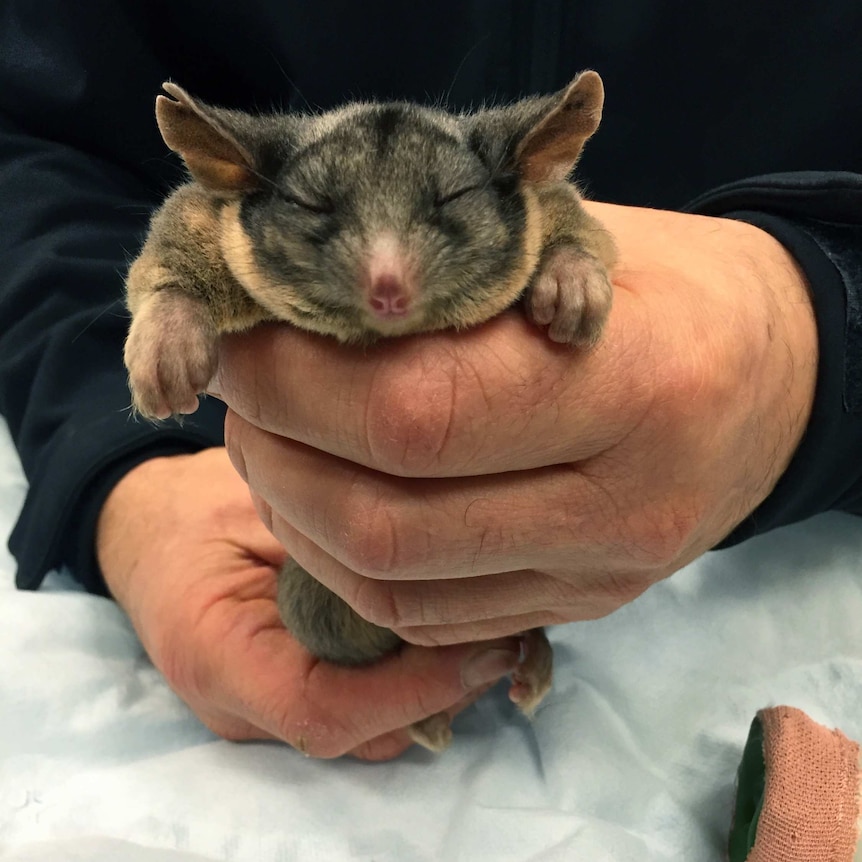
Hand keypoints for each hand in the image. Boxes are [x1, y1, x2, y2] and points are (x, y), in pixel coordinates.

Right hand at [96, 448, 520, 758]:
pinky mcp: (300, 692)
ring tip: (498, 625)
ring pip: (379, 726)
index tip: (486, 645)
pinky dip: (422, 674)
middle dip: (447, 690)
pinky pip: (373, 704)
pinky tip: (460, 626)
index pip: (324, 714)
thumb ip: (324, 545)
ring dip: (444, 685)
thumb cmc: (201, 505)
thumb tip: (427, 565)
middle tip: (514, 632)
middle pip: (366, 732)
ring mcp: (270, 709)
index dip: (415, 689)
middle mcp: (242, 705)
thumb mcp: (254, 500)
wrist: (157, 527)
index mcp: (215, 655)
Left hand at [213, 203, 816, 645]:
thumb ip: (449, 290)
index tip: (234, 344)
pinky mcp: (580, 606)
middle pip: (389, 519)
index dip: (294, 385)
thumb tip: (296, 322)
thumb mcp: (576, 248)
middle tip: (239, 395)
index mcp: (635, 384)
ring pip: (397, 586)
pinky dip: (350, 567)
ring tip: (269, 445)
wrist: (773, 375)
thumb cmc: (672, 288)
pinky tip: (326, 507)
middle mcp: (621, 504)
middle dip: (275, 454)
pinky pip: (430, 616)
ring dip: (299, 517)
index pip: (415, 412)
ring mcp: (601, 575)